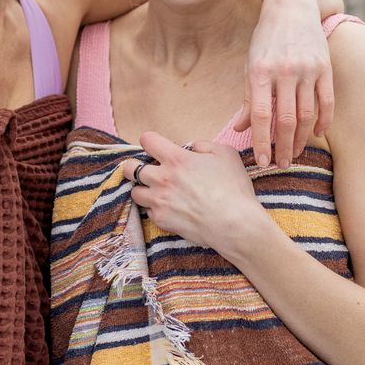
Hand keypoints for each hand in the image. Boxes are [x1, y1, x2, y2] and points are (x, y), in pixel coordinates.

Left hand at [125, 131, 268, 258]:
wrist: (234, 224)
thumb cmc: (233, 188)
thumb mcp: (226, 154)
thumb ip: (204, 145)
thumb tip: (191, 148)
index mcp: (176, 159)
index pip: (147, 140)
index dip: (150, 141)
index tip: (156, 147)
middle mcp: (162, 178)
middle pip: (130, 168)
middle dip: (136, 166)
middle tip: (148, 170)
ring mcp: (159, 201)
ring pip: (134, 192)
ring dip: (143, 189)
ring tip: (157, 191)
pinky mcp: (161, 220)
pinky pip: (148, 211)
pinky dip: (155, 208)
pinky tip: (169, 207)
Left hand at [231, 0, 334, 166]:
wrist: (292, 6)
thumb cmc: (266, 39)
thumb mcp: (250, 64)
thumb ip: (248, 98)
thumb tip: (241, 128)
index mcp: (259, 71)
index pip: (261, 116)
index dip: (261, 142)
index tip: (262, 161)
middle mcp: (284, 71)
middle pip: (286, 120)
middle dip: (284, 147)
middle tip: (282, 165)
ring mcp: (307, 69)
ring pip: (307, 114)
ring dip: (302, 139)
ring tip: (296, 153)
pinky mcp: (325, 67)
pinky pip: (327, 101)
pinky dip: (324, 121)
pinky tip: (318, 134)